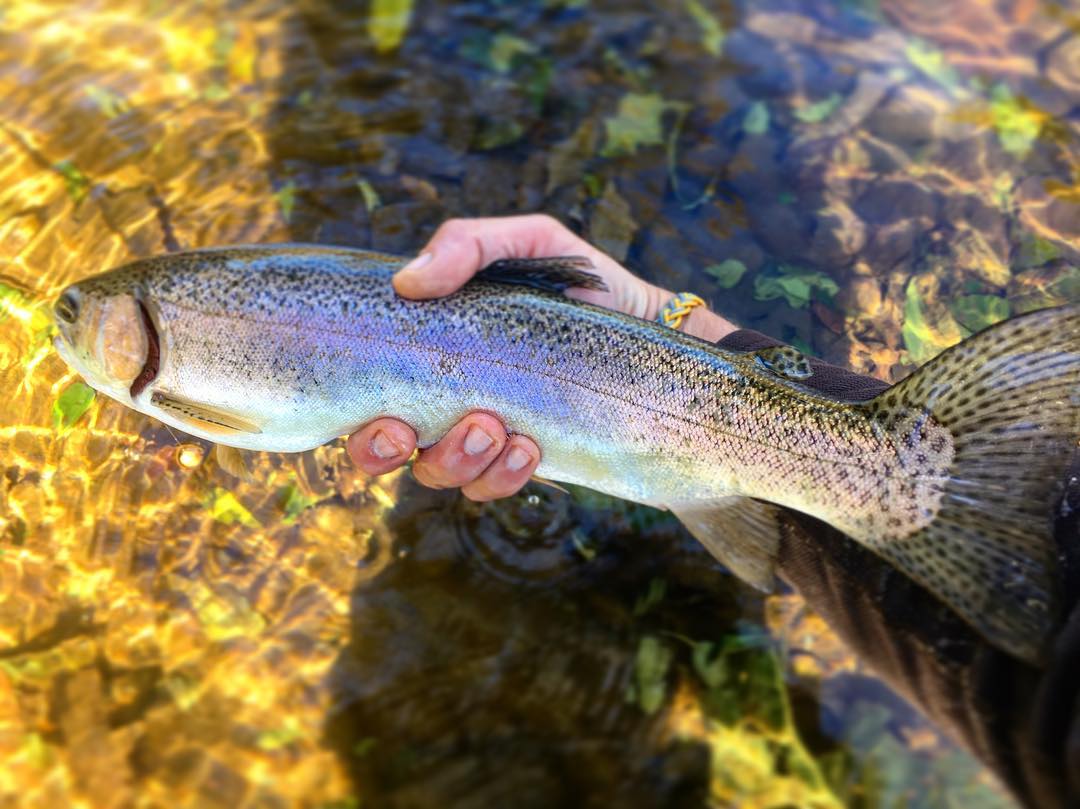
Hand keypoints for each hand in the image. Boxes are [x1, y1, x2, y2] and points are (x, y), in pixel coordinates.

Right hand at [346, 214, 735, 499]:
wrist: (658, 334)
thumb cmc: (585, 284)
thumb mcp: (533, 244)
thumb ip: (470, 245)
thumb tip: (407, 281)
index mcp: (433, 352)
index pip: (368, 395)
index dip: (357, 424)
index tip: (386, 418)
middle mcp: (447, 399)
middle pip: (383, 451)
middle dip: (384, 452)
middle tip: (412, 432)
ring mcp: (488, 437)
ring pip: (439, 474)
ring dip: (456, 459)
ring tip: (495, 426)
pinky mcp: (530, 463)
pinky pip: (495, 487)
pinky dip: (506, 474)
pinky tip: (532, 447)